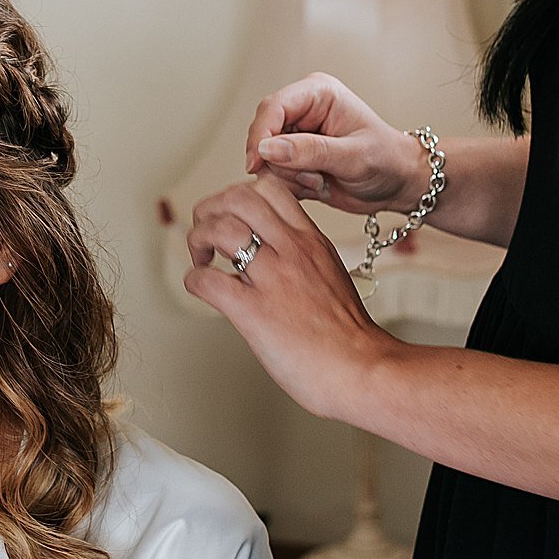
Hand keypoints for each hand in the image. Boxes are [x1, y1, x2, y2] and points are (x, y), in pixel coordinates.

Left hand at [182, 173, 396, 421]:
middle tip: (206, 233)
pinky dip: (194, 280)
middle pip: (239, 196)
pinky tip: (202, 289)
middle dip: (210, 209)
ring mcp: (273, 279)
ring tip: (202, 259)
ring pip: (219, 229)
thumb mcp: (329, 276)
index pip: (270, 187)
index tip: (231, 218)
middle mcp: (292, 251)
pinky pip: (207, 280)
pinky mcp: (254, 312)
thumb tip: (264, 259)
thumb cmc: (348, 336)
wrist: (364, 371)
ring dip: (198, 240)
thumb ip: (299, 260)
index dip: (239, 195)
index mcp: (310, 241)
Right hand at [243, 73, 422, 215]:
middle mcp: (302, 111)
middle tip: (312, 176)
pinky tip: (316, 185)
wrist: (398, 184)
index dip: (261, 135)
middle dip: (282, 162)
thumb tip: (267, 148)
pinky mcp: (292, 157)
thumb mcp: (353, 156)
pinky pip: (272, 173)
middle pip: (263, 133)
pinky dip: (290, 185)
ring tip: (321, 180)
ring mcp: (295, 135)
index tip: (257, 163)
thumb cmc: (388, 160)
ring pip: (266, 157)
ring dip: (289, 176)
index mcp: (318, 94)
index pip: (273, 106)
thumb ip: (311, 151)